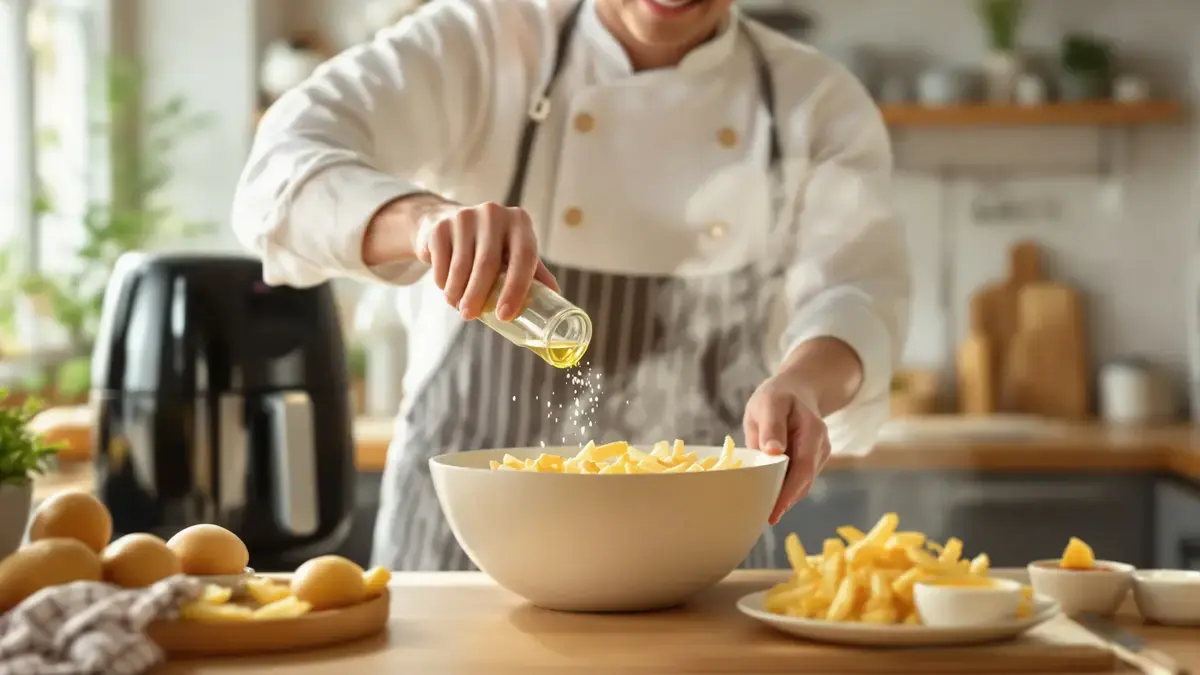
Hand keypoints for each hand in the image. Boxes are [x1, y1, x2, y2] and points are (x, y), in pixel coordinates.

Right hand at [411, 198, 558, 320]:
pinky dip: (443, 283)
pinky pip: (442, 262)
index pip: (524, 257)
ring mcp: (465, 217)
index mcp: (519, 222)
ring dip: (458, 293)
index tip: (505, 315)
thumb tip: (556, 299)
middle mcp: (494, 214)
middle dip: (478, 296)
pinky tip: (448, 289)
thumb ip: (534, 272)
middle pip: (488, 263)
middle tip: (471, 316)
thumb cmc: (491, 244)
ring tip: (459, 308)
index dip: (516, 288)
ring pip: (461, 266)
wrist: (449, 221)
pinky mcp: (441, 226)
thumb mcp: (515, 251)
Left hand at [743, 374, 831, 525]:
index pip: (802, 468)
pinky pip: (800, 478)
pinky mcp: (815, 459)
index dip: (788, 494)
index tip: (772, 512)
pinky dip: (786, 488)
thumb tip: (773, 451)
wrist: (797, 389)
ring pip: (803, 483)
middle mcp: (821, 444)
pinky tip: (770, 496)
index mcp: (811, 430)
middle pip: (804, 481)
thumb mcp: (768, 403)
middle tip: (761, 518)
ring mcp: (820, 453)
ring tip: (762, 511)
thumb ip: (771, 426)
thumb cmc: (777, 397)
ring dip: (785, 497)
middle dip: (784, 501)